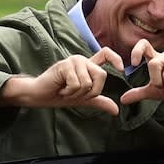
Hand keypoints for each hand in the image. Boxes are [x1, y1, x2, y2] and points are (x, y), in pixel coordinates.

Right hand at [3, 47, 123, 114]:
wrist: (40, 95)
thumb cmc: (60, 95)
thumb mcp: (84, 99)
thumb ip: (100, 101)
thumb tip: (116, 110)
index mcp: (88, 65)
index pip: (106, 54)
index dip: (116, 59)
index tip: (122, 69)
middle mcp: (83, 60)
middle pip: (101, 75)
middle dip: (91, 92)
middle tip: (75, 93)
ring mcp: (74, 61)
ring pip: (88, 82)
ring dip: (77, 93)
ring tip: (66, 90)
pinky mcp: (65, 65)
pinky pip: (77, 84)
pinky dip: (69, 92)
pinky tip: (61, 89)